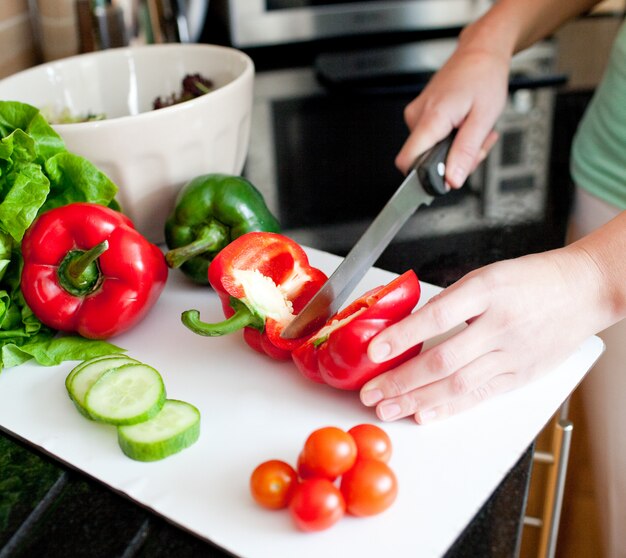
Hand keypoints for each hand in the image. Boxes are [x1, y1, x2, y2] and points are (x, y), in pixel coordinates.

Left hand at [359, 247, 607, 422]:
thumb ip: (449, 303)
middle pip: (443, 360)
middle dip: (401, 381)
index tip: (373, 351)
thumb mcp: (485, 276)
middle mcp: (500, 325)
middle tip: (371, 394)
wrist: (583, 291)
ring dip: (417, 400)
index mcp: (486, 291)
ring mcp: (512, 355)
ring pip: (458, 384)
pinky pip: (481, 396)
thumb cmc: (530, 280)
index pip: (436, 317)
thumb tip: (409, 329)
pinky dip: (450, 407)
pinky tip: (424, 414)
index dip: (402, 337)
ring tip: (388, 408)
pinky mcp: (521, 376)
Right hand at [395, 44, 509, 186]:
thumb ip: (466, 152)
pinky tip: (464, 126)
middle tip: (476, 146)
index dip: (424, 177)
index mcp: (431, 118)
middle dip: (453, 162)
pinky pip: (432, 140)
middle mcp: (416, 117)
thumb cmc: (483, 76)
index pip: (407, 162)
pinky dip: (452, 140)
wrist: (480, 51)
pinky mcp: (420, 115)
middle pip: (424, 160)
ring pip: (430, 152)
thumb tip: (452, 180)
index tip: (446, 177)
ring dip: (456, 150)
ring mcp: (416, 115)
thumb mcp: (484, 119)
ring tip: (473, 130)